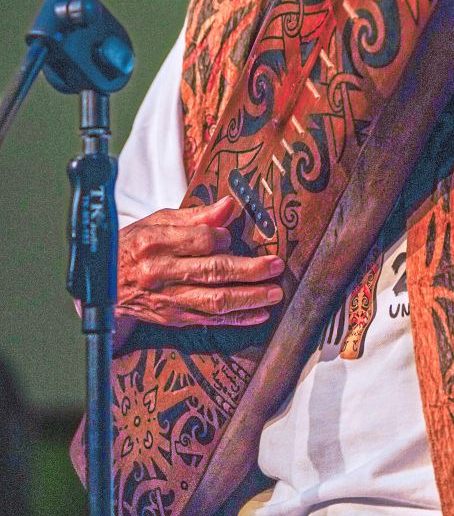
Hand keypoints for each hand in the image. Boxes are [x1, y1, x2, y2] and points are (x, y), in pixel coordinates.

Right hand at [117, 195, 282, 329]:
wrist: (103, 285)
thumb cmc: (136, 244)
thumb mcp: (158, 220)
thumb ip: (196, 215)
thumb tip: (229, 205)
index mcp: (155, 242)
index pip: (199, 240)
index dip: (222, 237)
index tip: (232, 235)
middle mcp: (161, 273)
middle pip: (212, 272)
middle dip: (249, 270)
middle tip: (276, 266)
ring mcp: (167, 300)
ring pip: (214, 302)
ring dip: (249, 298)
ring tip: (275, 293)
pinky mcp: (173, 319)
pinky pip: (209, 320)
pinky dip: (236, 319)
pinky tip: (259, 314)